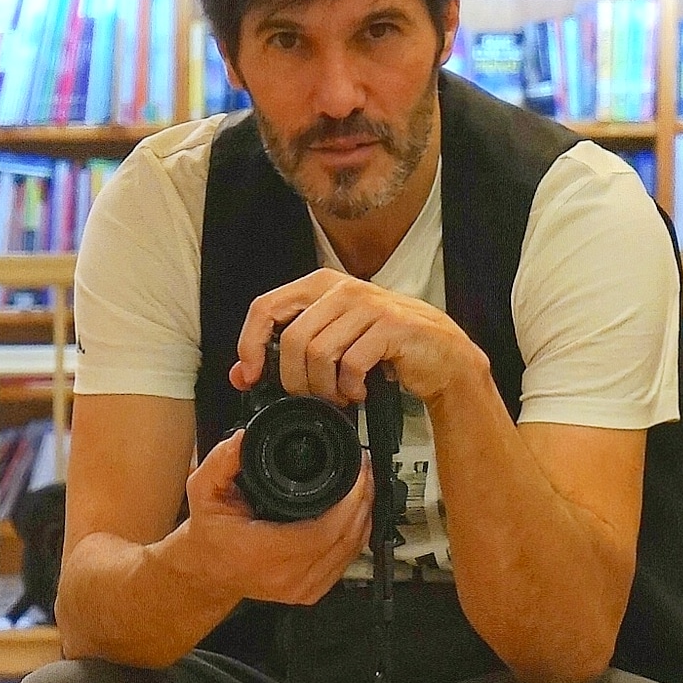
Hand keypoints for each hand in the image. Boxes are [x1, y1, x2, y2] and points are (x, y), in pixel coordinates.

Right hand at [185, 430, 372, 605]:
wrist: (207, 571)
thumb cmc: (209, 534)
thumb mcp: (204, 491)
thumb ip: (220, 462)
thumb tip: (243, 440)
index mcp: (262, 553)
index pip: (324, 531)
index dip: (350, 500)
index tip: (357, 471)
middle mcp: (286, 577)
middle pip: (346, 539)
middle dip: (363, 500)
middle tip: (365, 469)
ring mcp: (301, 589)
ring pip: (351, 551)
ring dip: (364, 516)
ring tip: (364, 484)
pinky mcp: (310, 592)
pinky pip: (345, 562)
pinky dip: (356, 534)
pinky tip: (357, 512)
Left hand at [229, 268, 486, 406]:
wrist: (443, 358)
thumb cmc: (385, 350)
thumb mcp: (332, 346)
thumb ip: (286, 354)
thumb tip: (240, 374)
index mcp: (321, 285)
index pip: (265, 307)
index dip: (249, 345)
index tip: (251, 377)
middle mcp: (343, 289)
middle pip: (291, 339)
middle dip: (295, 380)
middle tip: (311, 397)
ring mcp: (369, 305)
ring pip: (318, 354)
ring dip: (324, 388)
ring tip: (339, 396)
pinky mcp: (391, 327)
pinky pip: (350, 364)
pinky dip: (349, 388)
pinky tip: (359, 392)